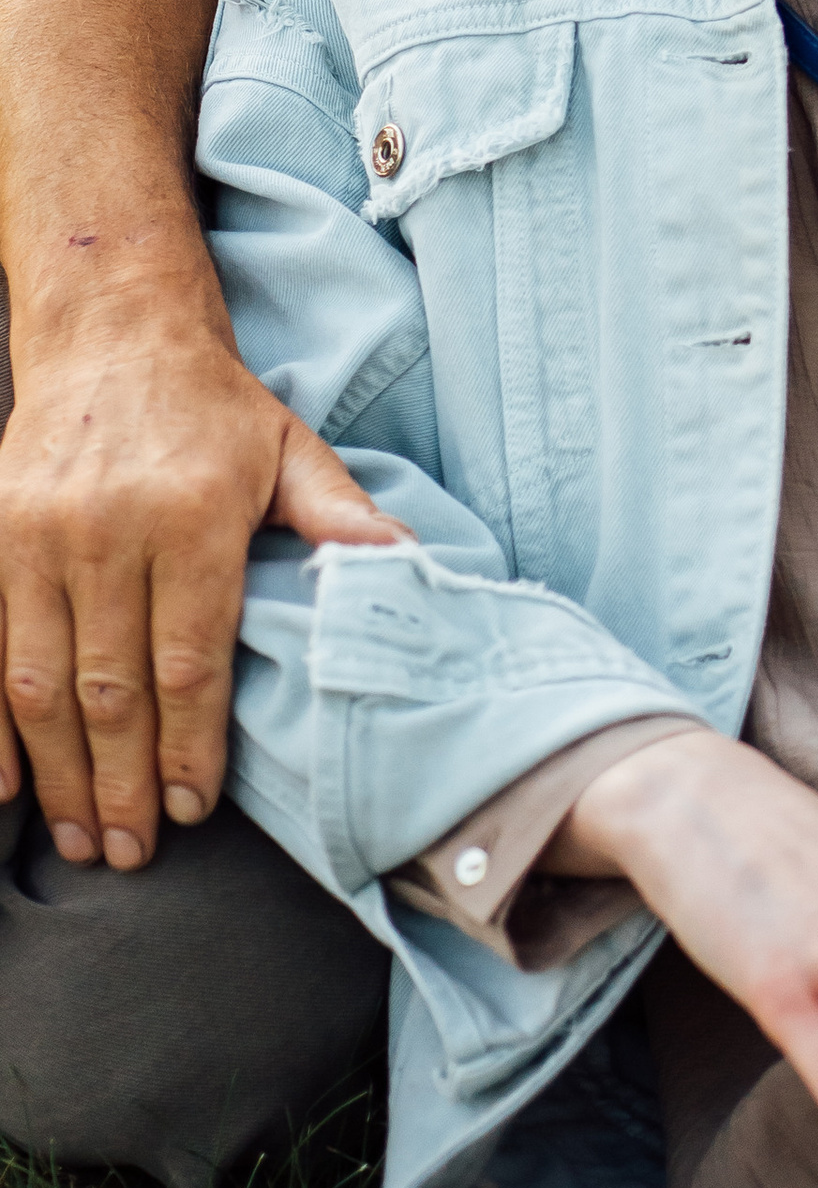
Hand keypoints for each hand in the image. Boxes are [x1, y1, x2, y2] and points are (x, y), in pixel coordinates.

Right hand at [0, 267, 402, 865]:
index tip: (192, 808)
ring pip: (41, 683)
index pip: (189, 659)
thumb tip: (408, 566)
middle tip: (132, 853)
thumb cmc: (214, 409)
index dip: (188, 747)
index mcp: (194, 515)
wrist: (112, 334)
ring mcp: (39, 538)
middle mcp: (109, 530)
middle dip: (122, 784)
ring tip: (82, 840)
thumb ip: (340, 517)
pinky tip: (9, 788)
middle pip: (112, 687)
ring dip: (60, 775)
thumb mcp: (291, 449)